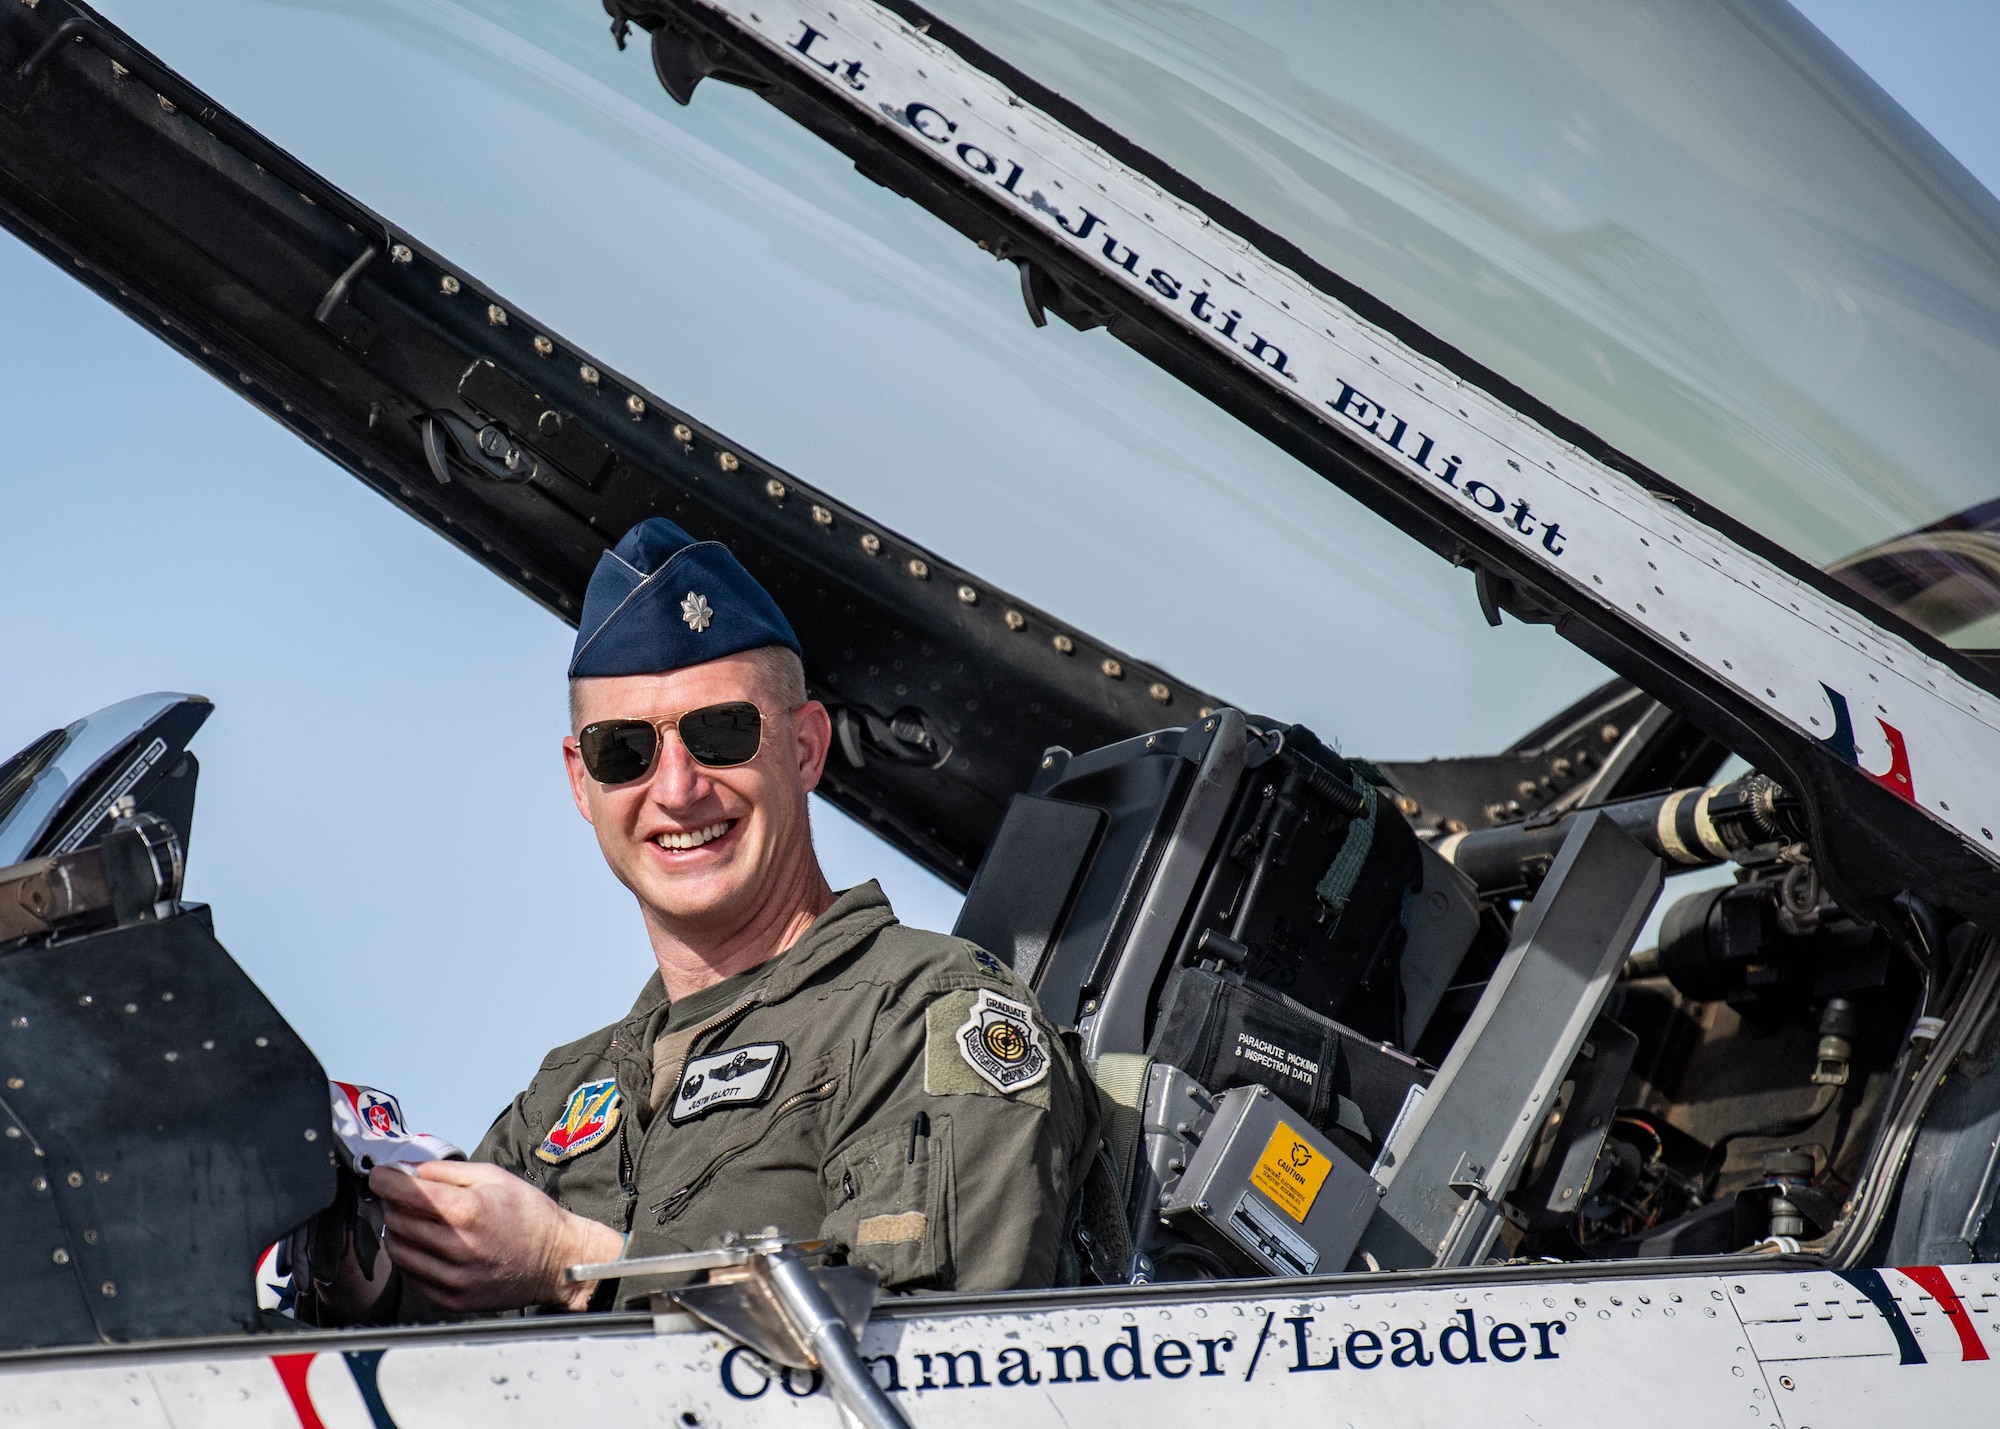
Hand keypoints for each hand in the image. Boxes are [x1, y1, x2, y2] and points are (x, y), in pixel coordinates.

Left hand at [368, 1161, 625, 1312]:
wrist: (557, 1260)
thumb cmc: (530, 1214)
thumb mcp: (494, 1177)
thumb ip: (448, 1170)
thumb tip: (411, 1169)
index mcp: (468, 1210)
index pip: (406, 1194)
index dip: (385, 1181)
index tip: (379, 1176)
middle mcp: (458, 1246)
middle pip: (398, 1221)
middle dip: (391, 1203)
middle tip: (398, 1196)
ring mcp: (455, 1277)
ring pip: (400, 1251)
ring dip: (397, 1231)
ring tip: (411, 1221)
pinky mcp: (454, 1299)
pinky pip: (413, 1276)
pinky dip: (410, 1258)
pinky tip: (423, 1245)